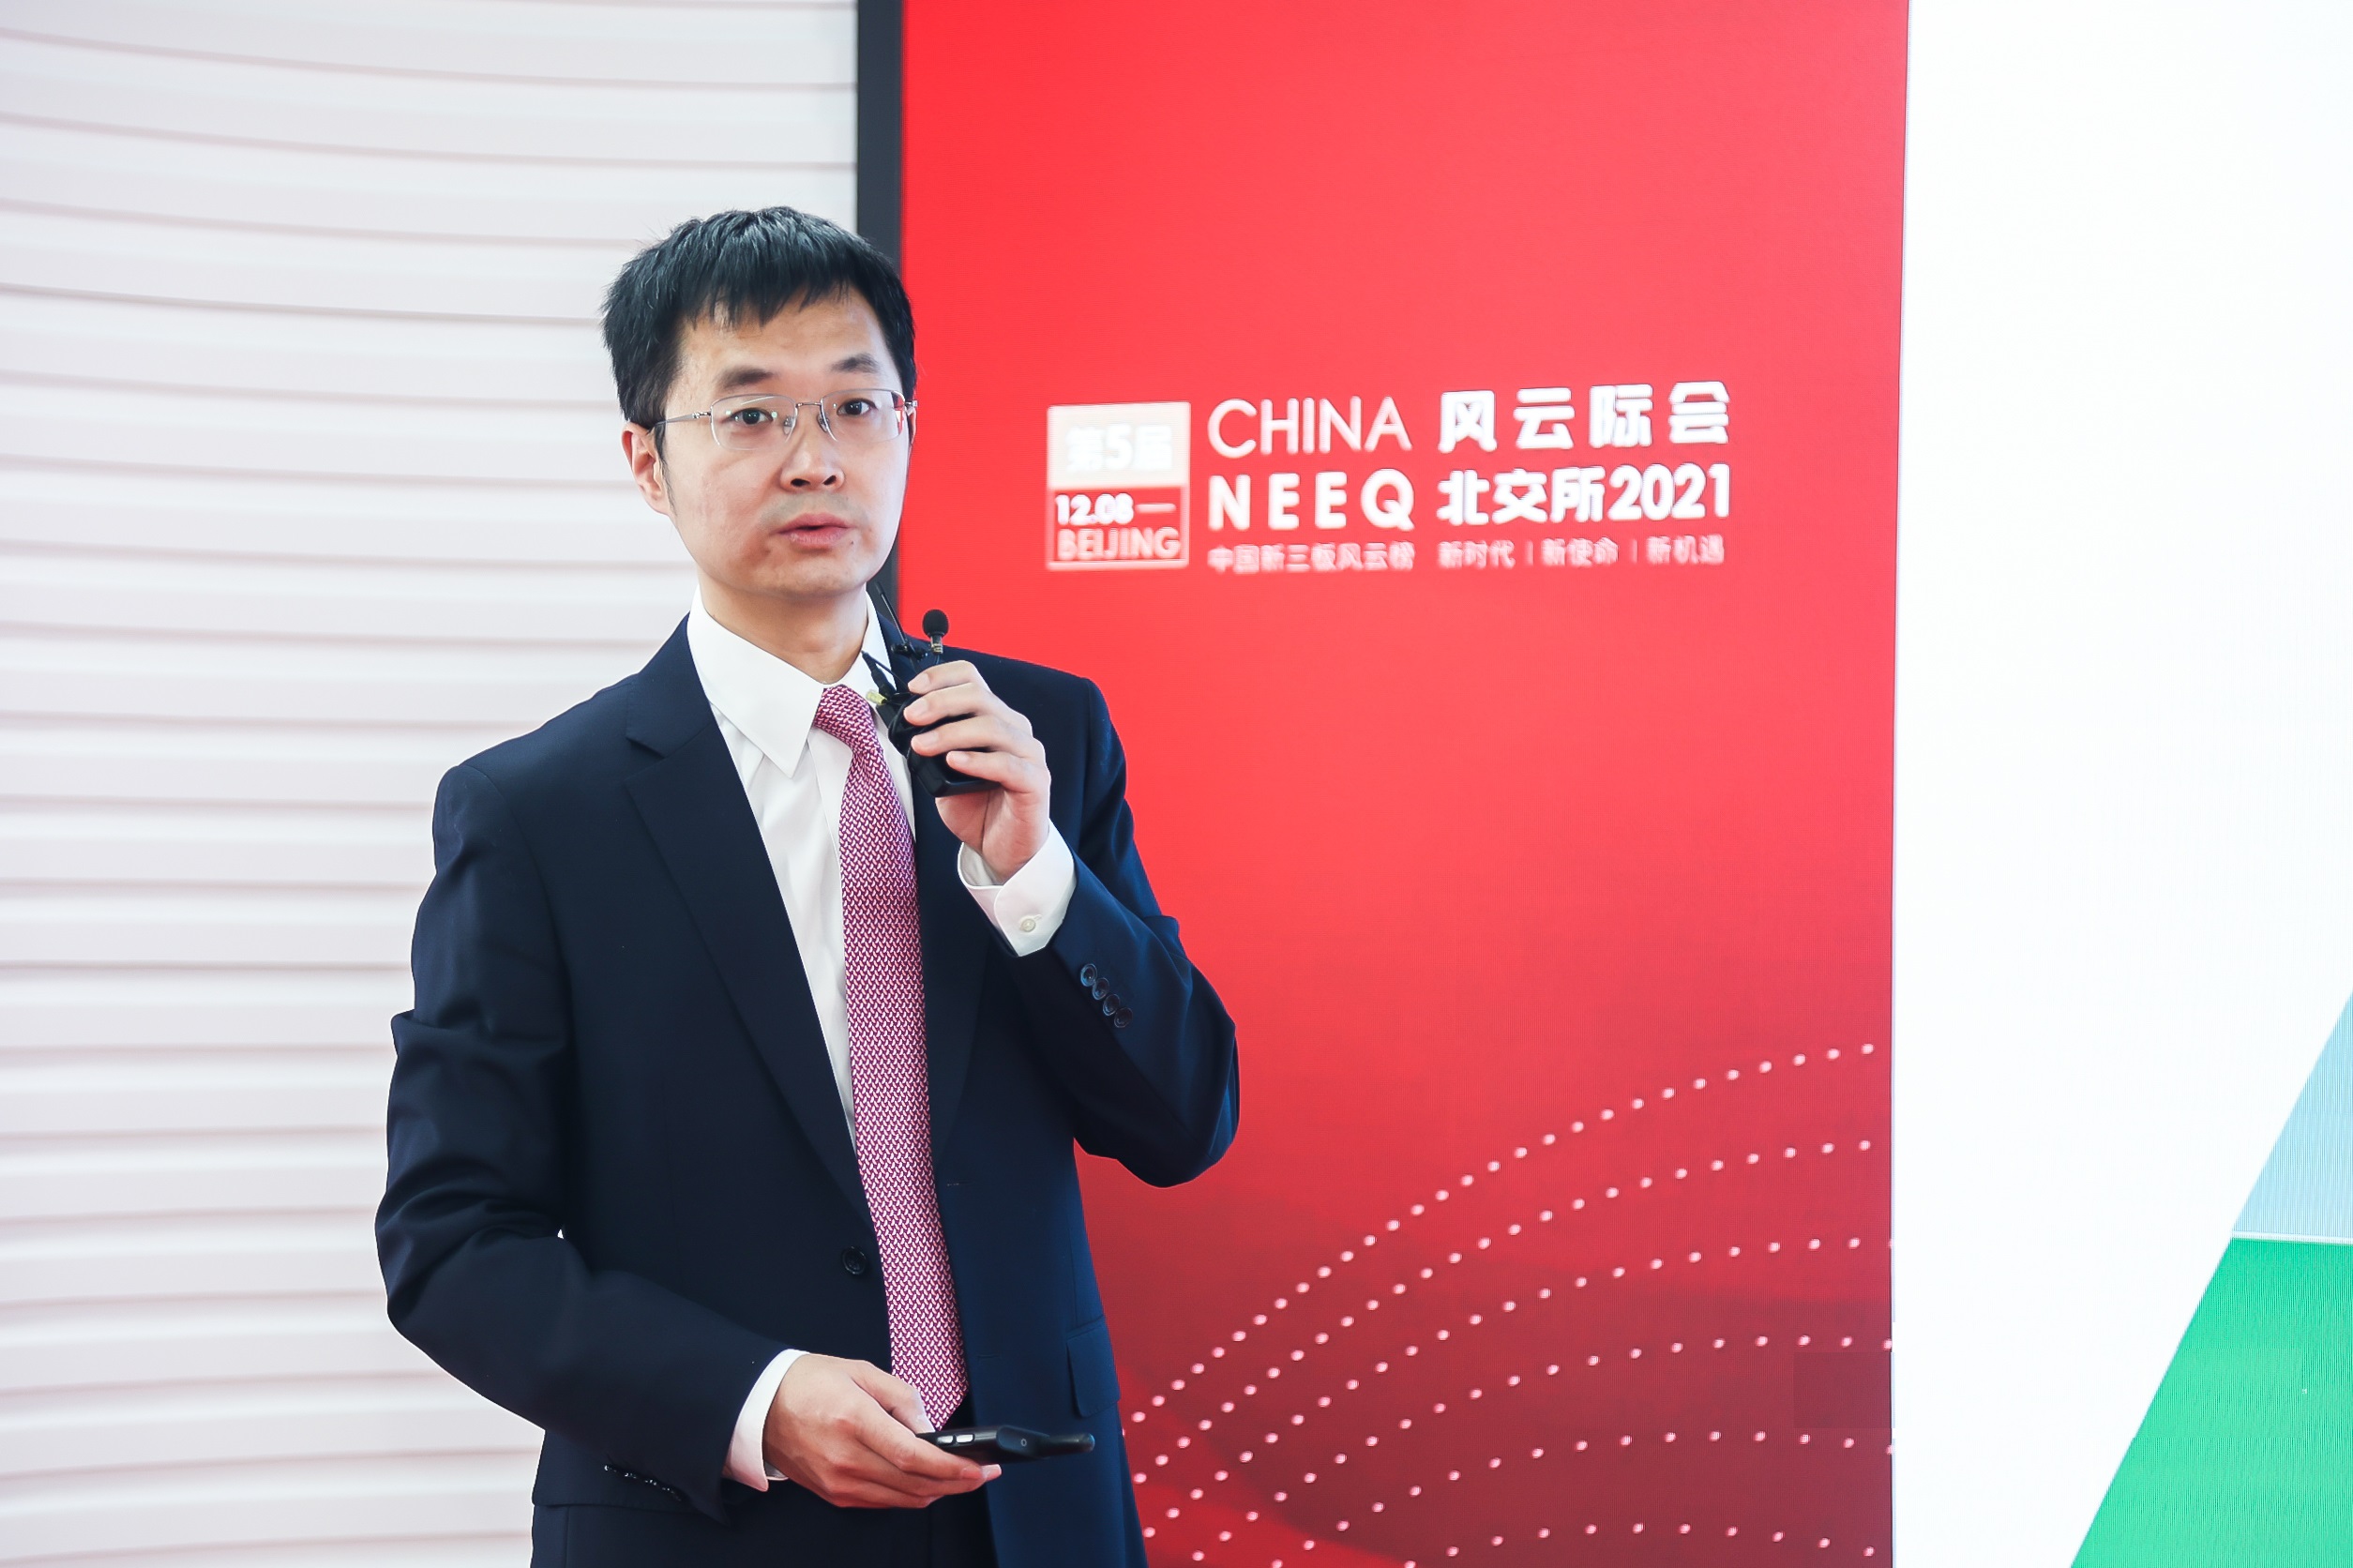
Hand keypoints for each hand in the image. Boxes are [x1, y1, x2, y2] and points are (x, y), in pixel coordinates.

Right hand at [762, 1354, 995, 1507]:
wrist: (760, 1407)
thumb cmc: (808, 1383)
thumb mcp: (860, 1371)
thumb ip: (902, 1397)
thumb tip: (931, 1426)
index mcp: (854, 1420)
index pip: (913, 1455)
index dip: (951, 1466)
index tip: (978, 1467)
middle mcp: (846, 1458)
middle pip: (913, 1484)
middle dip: (955, 1483)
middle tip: (982, 1474)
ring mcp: (838, 1482)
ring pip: (901, 1499)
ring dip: (937, 1492)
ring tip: (961, 1478)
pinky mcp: (834, 1495)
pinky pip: (882, 1502)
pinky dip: (909, 1495)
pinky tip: (925, 1482)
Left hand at [902, 661, 1051, 879]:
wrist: (1003, 850)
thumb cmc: (977, 809)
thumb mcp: (944, 772)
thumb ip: (933, 747)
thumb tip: (904, 727)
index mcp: (995, 719)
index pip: (973, 680)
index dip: (942, 677)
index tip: (913, 689)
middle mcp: (1015, 730)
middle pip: (980, 697)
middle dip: (940, 702)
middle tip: (912, 717)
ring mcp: (1029, 755)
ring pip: (992, 727)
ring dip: (951, 733)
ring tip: (922, 745)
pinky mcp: (1035, 782)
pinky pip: (1007, 764)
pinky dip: (977, 760)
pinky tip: (954, 762)